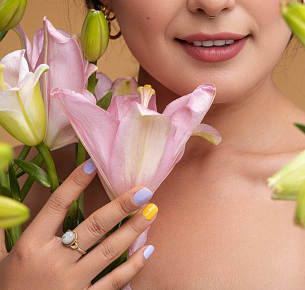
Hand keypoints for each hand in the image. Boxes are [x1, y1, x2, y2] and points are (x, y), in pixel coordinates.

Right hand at [0, 159, 156, 288]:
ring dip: (133, 229)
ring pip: (109, 251)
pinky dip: (133, 266)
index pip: (57, 205)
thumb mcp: (0, 259)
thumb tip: (5, 205)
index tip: (93, 165)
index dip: (75, 183)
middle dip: (120, 206)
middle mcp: (54, 261)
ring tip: (152, 211)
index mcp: (32, 245)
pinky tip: (147, 250)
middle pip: (93, 226)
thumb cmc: (8, 289)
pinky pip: (113, 283)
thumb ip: (3, 229)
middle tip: (143, 190)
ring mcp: (71, 283)